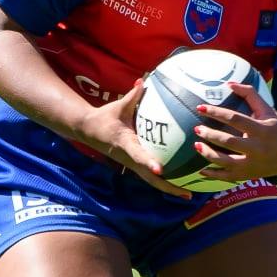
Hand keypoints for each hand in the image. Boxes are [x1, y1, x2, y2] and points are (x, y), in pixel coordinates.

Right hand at [80, 81, 192, 196]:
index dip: (148, 163)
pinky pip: (150, 176)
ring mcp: (132, 164)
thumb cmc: (105, 117)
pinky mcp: (134, 165)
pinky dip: (164, 181)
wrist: (89, 130)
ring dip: (168, 188)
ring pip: (151, 181)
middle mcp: (129, 159)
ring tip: (188, 195)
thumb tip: (143, 80)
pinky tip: (180, 183)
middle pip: (149, 178)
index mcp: (125, 144)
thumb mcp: (118, 106)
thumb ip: (133, 95)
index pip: (138, 155)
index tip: (160, 170)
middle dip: (167, 187)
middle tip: (187, 195)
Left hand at [188, 82, 276, 183]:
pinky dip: (213, 174)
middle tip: (197, 129)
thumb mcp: (269, 110)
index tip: (201, 108)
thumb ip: (250, 95)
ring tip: (197, 145)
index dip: (216, 113)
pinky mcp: (249, 175)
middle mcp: (257, 148)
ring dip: (208, 154)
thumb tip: (229, 84)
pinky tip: (201, 169)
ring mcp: (253, 164)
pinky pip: (228, 177)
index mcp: (262, 130)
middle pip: (229, 142)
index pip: (235, 119)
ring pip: (226, 162)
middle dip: (210, 135)